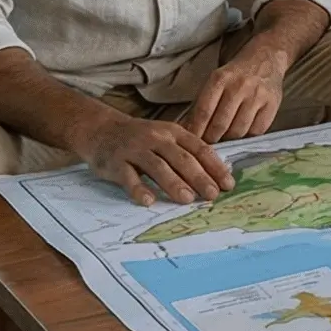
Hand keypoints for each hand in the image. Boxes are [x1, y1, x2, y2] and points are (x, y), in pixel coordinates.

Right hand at [73, 112, 234, 207]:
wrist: (101, 130)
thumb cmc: (141, 138)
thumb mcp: (166, 137)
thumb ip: (187, 152)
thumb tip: (216, 174)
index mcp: (173, 132)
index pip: (199, 149)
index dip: (215, 166)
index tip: (228, 184)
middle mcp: (156, 138)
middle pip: (182, 158)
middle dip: (199, 177)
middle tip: (212, 195)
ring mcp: (135, 149)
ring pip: (158, 167)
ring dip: (174, 183)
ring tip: (187, 199)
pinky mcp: (116, 162)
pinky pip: (128, 177)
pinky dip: (138, 189)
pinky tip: (148, 201)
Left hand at [182, 48, 287, 143]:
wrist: (266, 57)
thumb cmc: (236, 72)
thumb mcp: (216, 80)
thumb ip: (203, 103)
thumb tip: (188, 129)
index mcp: (220, 79)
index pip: (203, 112)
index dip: (196, 131)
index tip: (192, 141)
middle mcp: (239, 86)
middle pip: (220, 125)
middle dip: (211, 139)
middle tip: (208, 144)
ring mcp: (258, 96)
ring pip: (238, 131)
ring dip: (229, 139)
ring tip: (225, 138)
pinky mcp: (272, 104)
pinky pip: (257, 131)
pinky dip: (247, 136)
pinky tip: (242, 133)